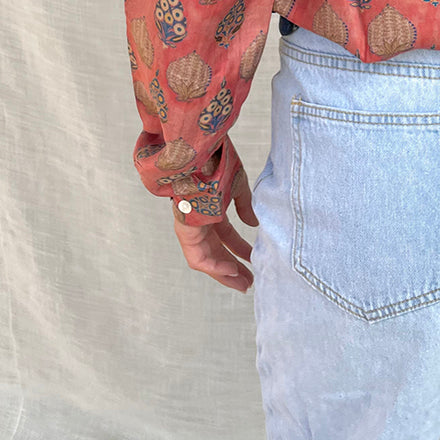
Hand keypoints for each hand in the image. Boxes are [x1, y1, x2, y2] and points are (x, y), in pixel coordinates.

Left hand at [172, 175, 258, 292]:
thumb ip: (244, 206)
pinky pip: (198, 258)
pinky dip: (214, 266)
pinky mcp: (185, 232)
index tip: (254, 260)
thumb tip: (253, 223)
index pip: (227, 237)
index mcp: (212, 211)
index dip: (240, 250)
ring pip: (207, 258)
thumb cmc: (218, 165)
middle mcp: (201, 222)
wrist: (200, 155)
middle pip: (217, 251)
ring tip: (243, 283)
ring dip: (225, 273)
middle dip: (234, 268)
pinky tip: (230, 271)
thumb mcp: (237, 187)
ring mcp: (192, 228)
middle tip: (250, 281)